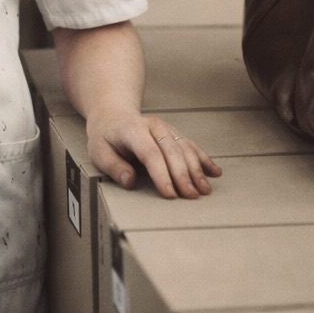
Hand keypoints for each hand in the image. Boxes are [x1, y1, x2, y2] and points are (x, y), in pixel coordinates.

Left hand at [85, 111, 222, 199]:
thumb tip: (130, 181)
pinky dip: (204, 159)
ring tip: (204, 190)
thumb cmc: (105, 138)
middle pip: (172, 151)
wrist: (113, 115)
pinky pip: (192, 146)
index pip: (150, 154)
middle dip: (183, 176)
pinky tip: (215, 172)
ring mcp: (166, 128)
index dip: (162, 175)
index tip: (170, 194)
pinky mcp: (174, 133)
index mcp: (133, 130)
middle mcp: (153, 126)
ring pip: (185, 148)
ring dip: (197, 170)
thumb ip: (114, 167)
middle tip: (191, 197)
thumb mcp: (99, 153)